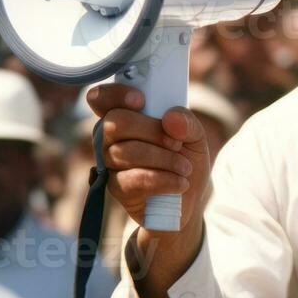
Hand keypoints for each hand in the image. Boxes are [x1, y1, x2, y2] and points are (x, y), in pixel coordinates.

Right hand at [88, 84, 211, 297]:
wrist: (187, 202)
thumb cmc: (185, 161)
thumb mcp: (195, 138)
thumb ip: (187, 123)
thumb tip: (171, 118)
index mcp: (125, 116)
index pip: (101, 98)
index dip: (114, 94)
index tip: (141, 100)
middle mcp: (110, 138)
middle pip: (115, 122)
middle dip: (152, 130)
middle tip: (177, 144)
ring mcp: (110, 163)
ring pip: (127, 151)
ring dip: (163, 158)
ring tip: (185, 168)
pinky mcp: (116, 188)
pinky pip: (133, 179)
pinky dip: (163, 180)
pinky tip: (180, 183)